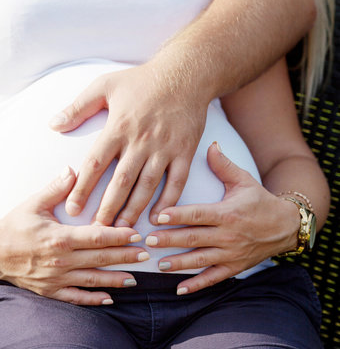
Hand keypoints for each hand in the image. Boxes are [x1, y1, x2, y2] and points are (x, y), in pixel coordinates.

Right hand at [0, 167, 149, 305]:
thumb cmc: (13, 225)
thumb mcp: (34, 204)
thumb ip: (56, 188)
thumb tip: (73, 170)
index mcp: (59, 238)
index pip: (97, 237)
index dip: (119, 236)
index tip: (137, 234)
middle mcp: (61, 260)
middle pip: (100, 259)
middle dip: (125, 257)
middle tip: (146, 255)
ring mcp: (56, 278)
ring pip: (92, 280)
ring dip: (116, 279)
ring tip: (135, 278)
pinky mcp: (50, 290)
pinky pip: (76, 297)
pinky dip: (93, 299)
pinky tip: (110, 298)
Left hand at [49, 63, 206, 226]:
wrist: (186, 73)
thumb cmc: (141, 80)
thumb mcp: (104, 85)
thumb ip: (77, 107)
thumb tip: (53, 124)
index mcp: (118, 127)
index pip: (95, 164)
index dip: (82, 188)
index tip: (72, 209)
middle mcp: (141, 141)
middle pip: (121, 181)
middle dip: (107, 208)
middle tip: (96, 230)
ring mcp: (165, 148)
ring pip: (147, 186)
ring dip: (134, 209)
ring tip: (121, 230)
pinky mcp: (184, 151)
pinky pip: (177, 182)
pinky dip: (168, 201)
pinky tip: (158, 217)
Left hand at [144, 143, 299, 293]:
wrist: (286, 226)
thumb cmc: (259, 200)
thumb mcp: (244, 180)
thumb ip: (223, 165)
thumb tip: (210, 144)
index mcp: (227, 213)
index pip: (198, 214)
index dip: (177, 215)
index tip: (157, 216)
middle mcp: (228, 235)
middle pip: (194, 238)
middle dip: (170, 240)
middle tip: (148, 240)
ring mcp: (231, 254)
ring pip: (201, 260)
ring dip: (178, 264)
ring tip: (159, 265)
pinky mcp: (234, 267)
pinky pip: (214, 278)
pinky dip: (197, 285)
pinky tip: (179, 290)